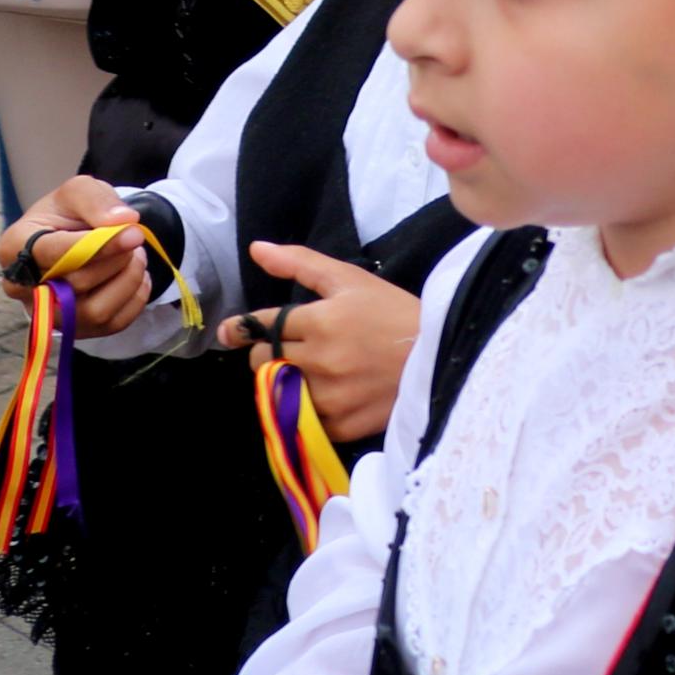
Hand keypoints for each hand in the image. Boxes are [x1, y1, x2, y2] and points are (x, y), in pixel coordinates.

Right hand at [0, 180, 156, 335]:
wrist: (73, 237)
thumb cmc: (68, 214)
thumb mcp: (78, 191)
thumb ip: (97, 200)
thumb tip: (124, 221)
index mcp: (13, 248)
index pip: (53, 253)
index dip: (98, 245)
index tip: (133, 233)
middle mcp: (21, 288)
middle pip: (76, 283)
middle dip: (116, 258)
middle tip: (133, 238)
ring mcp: (46, 314)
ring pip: (95, 311)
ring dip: (127, 279)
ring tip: (134, 256)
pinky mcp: (74, 330)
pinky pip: (114, 323)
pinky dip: (135, 297)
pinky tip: (133, 275)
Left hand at [224, 245, 424, 441]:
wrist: (442, 356)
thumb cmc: (395, 313)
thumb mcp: (351, 280)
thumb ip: (300, 262)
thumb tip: (256, 249)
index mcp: (319, 321)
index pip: (261, 326)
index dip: (244, 328)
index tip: (233, 332)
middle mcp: (319, 361)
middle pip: (260, 362)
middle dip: (268, 353)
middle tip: (294, 348)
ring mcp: (328, 397)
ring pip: (276, 391)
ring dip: (286, 381)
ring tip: (316, 371)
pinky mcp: (339, 425)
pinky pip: (301, 420)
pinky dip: (307, 408)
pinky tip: (330, 394)